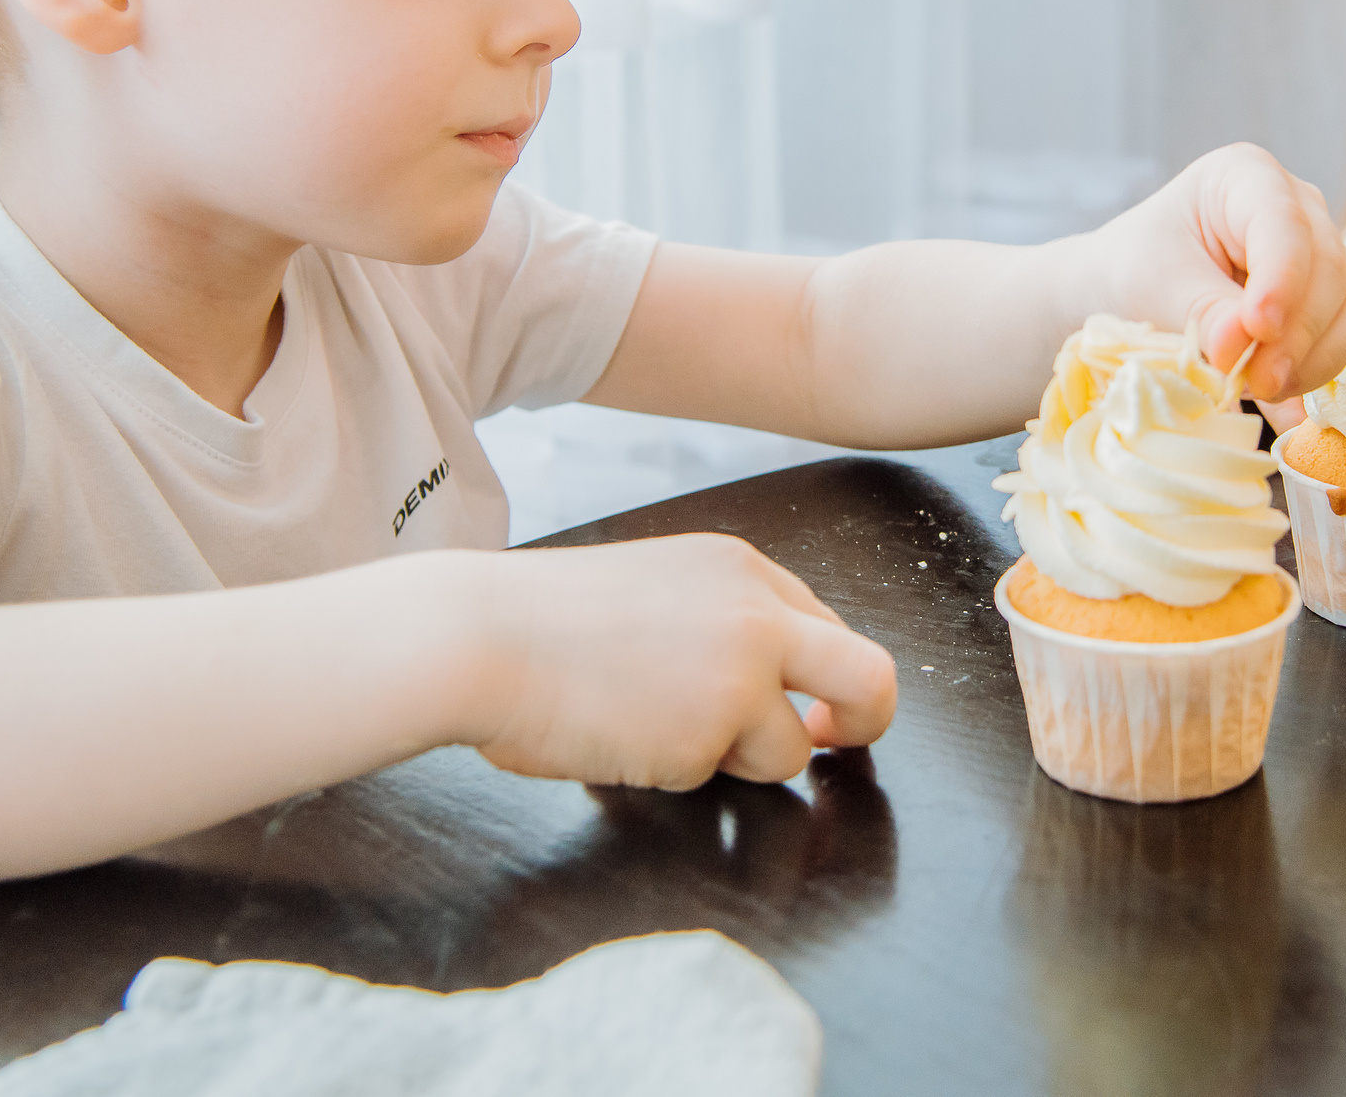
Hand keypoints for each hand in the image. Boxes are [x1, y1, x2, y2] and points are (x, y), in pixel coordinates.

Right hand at [464, 535, 896, 791]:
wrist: (477, 638)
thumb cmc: (538, 621)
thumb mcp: (651, 589)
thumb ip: (715, 625)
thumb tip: (763, 691)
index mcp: (739, 568)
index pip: (821, 623)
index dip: (820, 675)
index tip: (813, 707)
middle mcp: (758, 612)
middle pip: (868, 676)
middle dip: (867, 722)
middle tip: (837, 745)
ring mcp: (742, 671)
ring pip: (791, 749)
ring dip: (736, 761)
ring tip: (655, 735)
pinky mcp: (711, 730)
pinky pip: (715, 777)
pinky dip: (675, 774)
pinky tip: (620, 741)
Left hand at [1087, 144, 1345, 402]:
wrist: (1129, 291)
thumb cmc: (1136, 269)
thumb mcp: (1156, 286)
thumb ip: (1204, 313)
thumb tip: (1243, 355)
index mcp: (1245, 176)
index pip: (1284, 223)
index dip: (1282, 279)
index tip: (1259, 329)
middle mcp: (1297, 204)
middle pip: (1330, 268)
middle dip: (1298, 333)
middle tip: (1256, 382)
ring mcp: (1320, 250)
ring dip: (1317, 357)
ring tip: (1262, 389)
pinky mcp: (1329, 298)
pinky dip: (1319, 369)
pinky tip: (1283, 402)